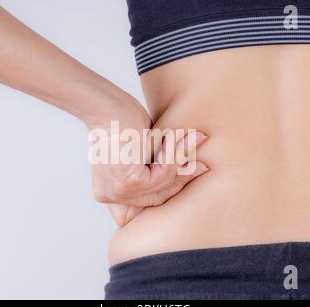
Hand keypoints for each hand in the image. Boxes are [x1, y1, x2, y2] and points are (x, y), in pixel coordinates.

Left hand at [87, 94, 208, 226]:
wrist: (106, 106)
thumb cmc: (121, 121)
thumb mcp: (145, 149)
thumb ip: (163, 164)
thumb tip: (198, 168)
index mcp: (109, 191)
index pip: (149, 197)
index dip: (175, 184)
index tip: (195, 167)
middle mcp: (110, 196)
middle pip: (158, 195)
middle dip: (184, 175)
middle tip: (203, 161)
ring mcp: (118, 192)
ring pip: (163, 183)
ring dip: (179, 156)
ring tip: (189, 136)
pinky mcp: (129, 182)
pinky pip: (163, 173)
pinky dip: (172, 153)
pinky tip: (171, 136)